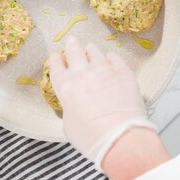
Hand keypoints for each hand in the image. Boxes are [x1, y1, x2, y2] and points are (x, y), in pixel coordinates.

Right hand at [48, 36, 157, 170]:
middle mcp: (82, 73)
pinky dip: (110, 57)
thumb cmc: (90, 137)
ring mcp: (104, 70)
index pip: (56, 65)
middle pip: (74, 50)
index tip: (57, 57)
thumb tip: (75, 105)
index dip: (56, 60)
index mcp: (65, 87)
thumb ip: (70, 108)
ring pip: (94, 51)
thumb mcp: (69, 125)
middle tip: (72, 42)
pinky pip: (114, 57)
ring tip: (91, 50)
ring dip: (91, 51)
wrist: (120, 137)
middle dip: (71, 45)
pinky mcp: (123, 71)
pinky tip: (110, 59)